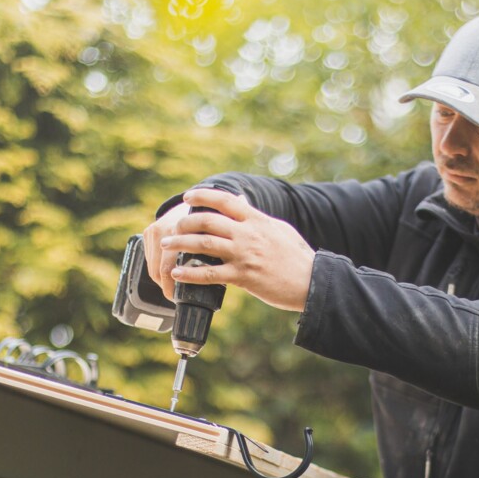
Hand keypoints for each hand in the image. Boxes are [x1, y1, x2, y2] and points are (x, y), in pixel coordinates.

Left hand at [149, 187, 315, 312]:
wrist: (312, 281)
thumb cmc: (298, 256)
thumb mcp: (278, 228)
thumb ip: (256, 217)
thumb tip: (242, 202)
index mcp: (256, 220)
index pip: (225, 200)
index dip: (203, 196)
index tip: (188, 197)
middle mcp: (248, 234)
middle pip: (208, 221)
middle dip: (185, 223)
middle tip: (173, 228)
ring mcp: (244, 255)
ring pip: (204, 245)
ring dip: (181, 244)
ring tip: (167, 245)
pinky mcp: (243, 277)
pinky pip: (210, 274)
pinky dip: (190, 273)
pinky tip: (177, 273)